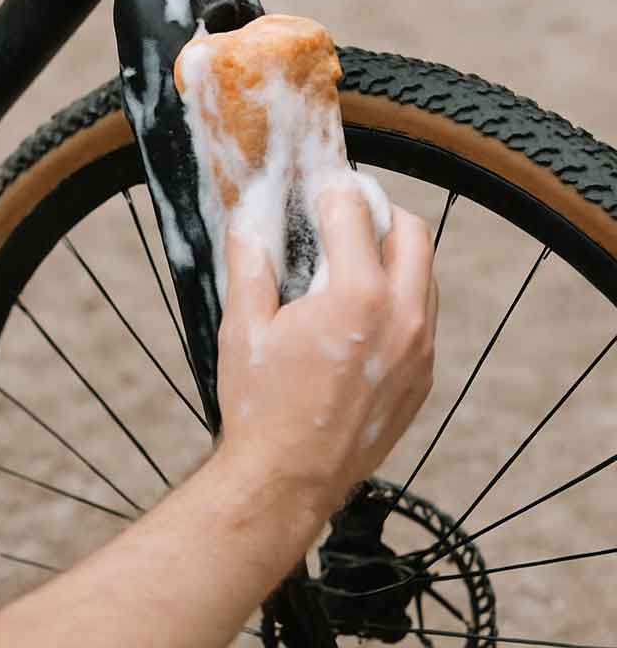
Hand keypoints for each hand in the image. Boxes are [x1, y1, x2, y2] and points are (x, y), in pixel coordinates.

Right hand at [215, 186, 437, 517]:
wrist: (287, 482)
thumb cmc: (261, 407)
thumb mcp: (243, 324)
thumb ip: (250, 259)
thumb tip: (250, 216)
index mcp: (356, 296)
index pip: (356, 210)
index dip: (331, 189)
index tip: (315, 187)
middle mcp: (403, 318)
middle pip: (411, 230)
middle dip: (376, 210)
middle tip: (339, 215)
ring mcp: (420, 351)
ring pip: (426, 272)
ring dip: (393, 253)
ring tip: (347, 262)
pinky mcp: (423, 378)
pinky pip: (425, 315)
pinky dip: (400, 295)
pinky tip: (359, 311)